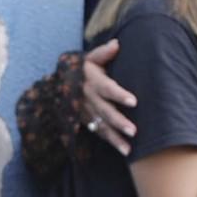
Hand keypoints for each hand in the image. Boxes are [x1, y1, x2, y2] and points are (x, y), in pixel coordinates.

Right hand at [81, 39, 137, 156]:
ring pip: (102, 126)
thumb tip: (116, 44)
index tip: (134, 102)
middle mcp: (88, 99)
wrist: (62, 84)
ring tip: (129, 148)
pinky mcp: (87, 121)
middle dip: (119, 122)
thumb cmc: (85, 68)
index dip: (119, 95)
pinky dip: (112, 142)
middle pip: (105, 111)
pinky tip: (126, 151)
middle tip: (134, 131)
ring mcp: (86, 112)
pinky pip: (100, 133)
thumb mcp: (90, 58)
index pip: (107, 89)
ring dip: (116, 137)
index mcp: (92, 81)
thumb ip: (103, 53)